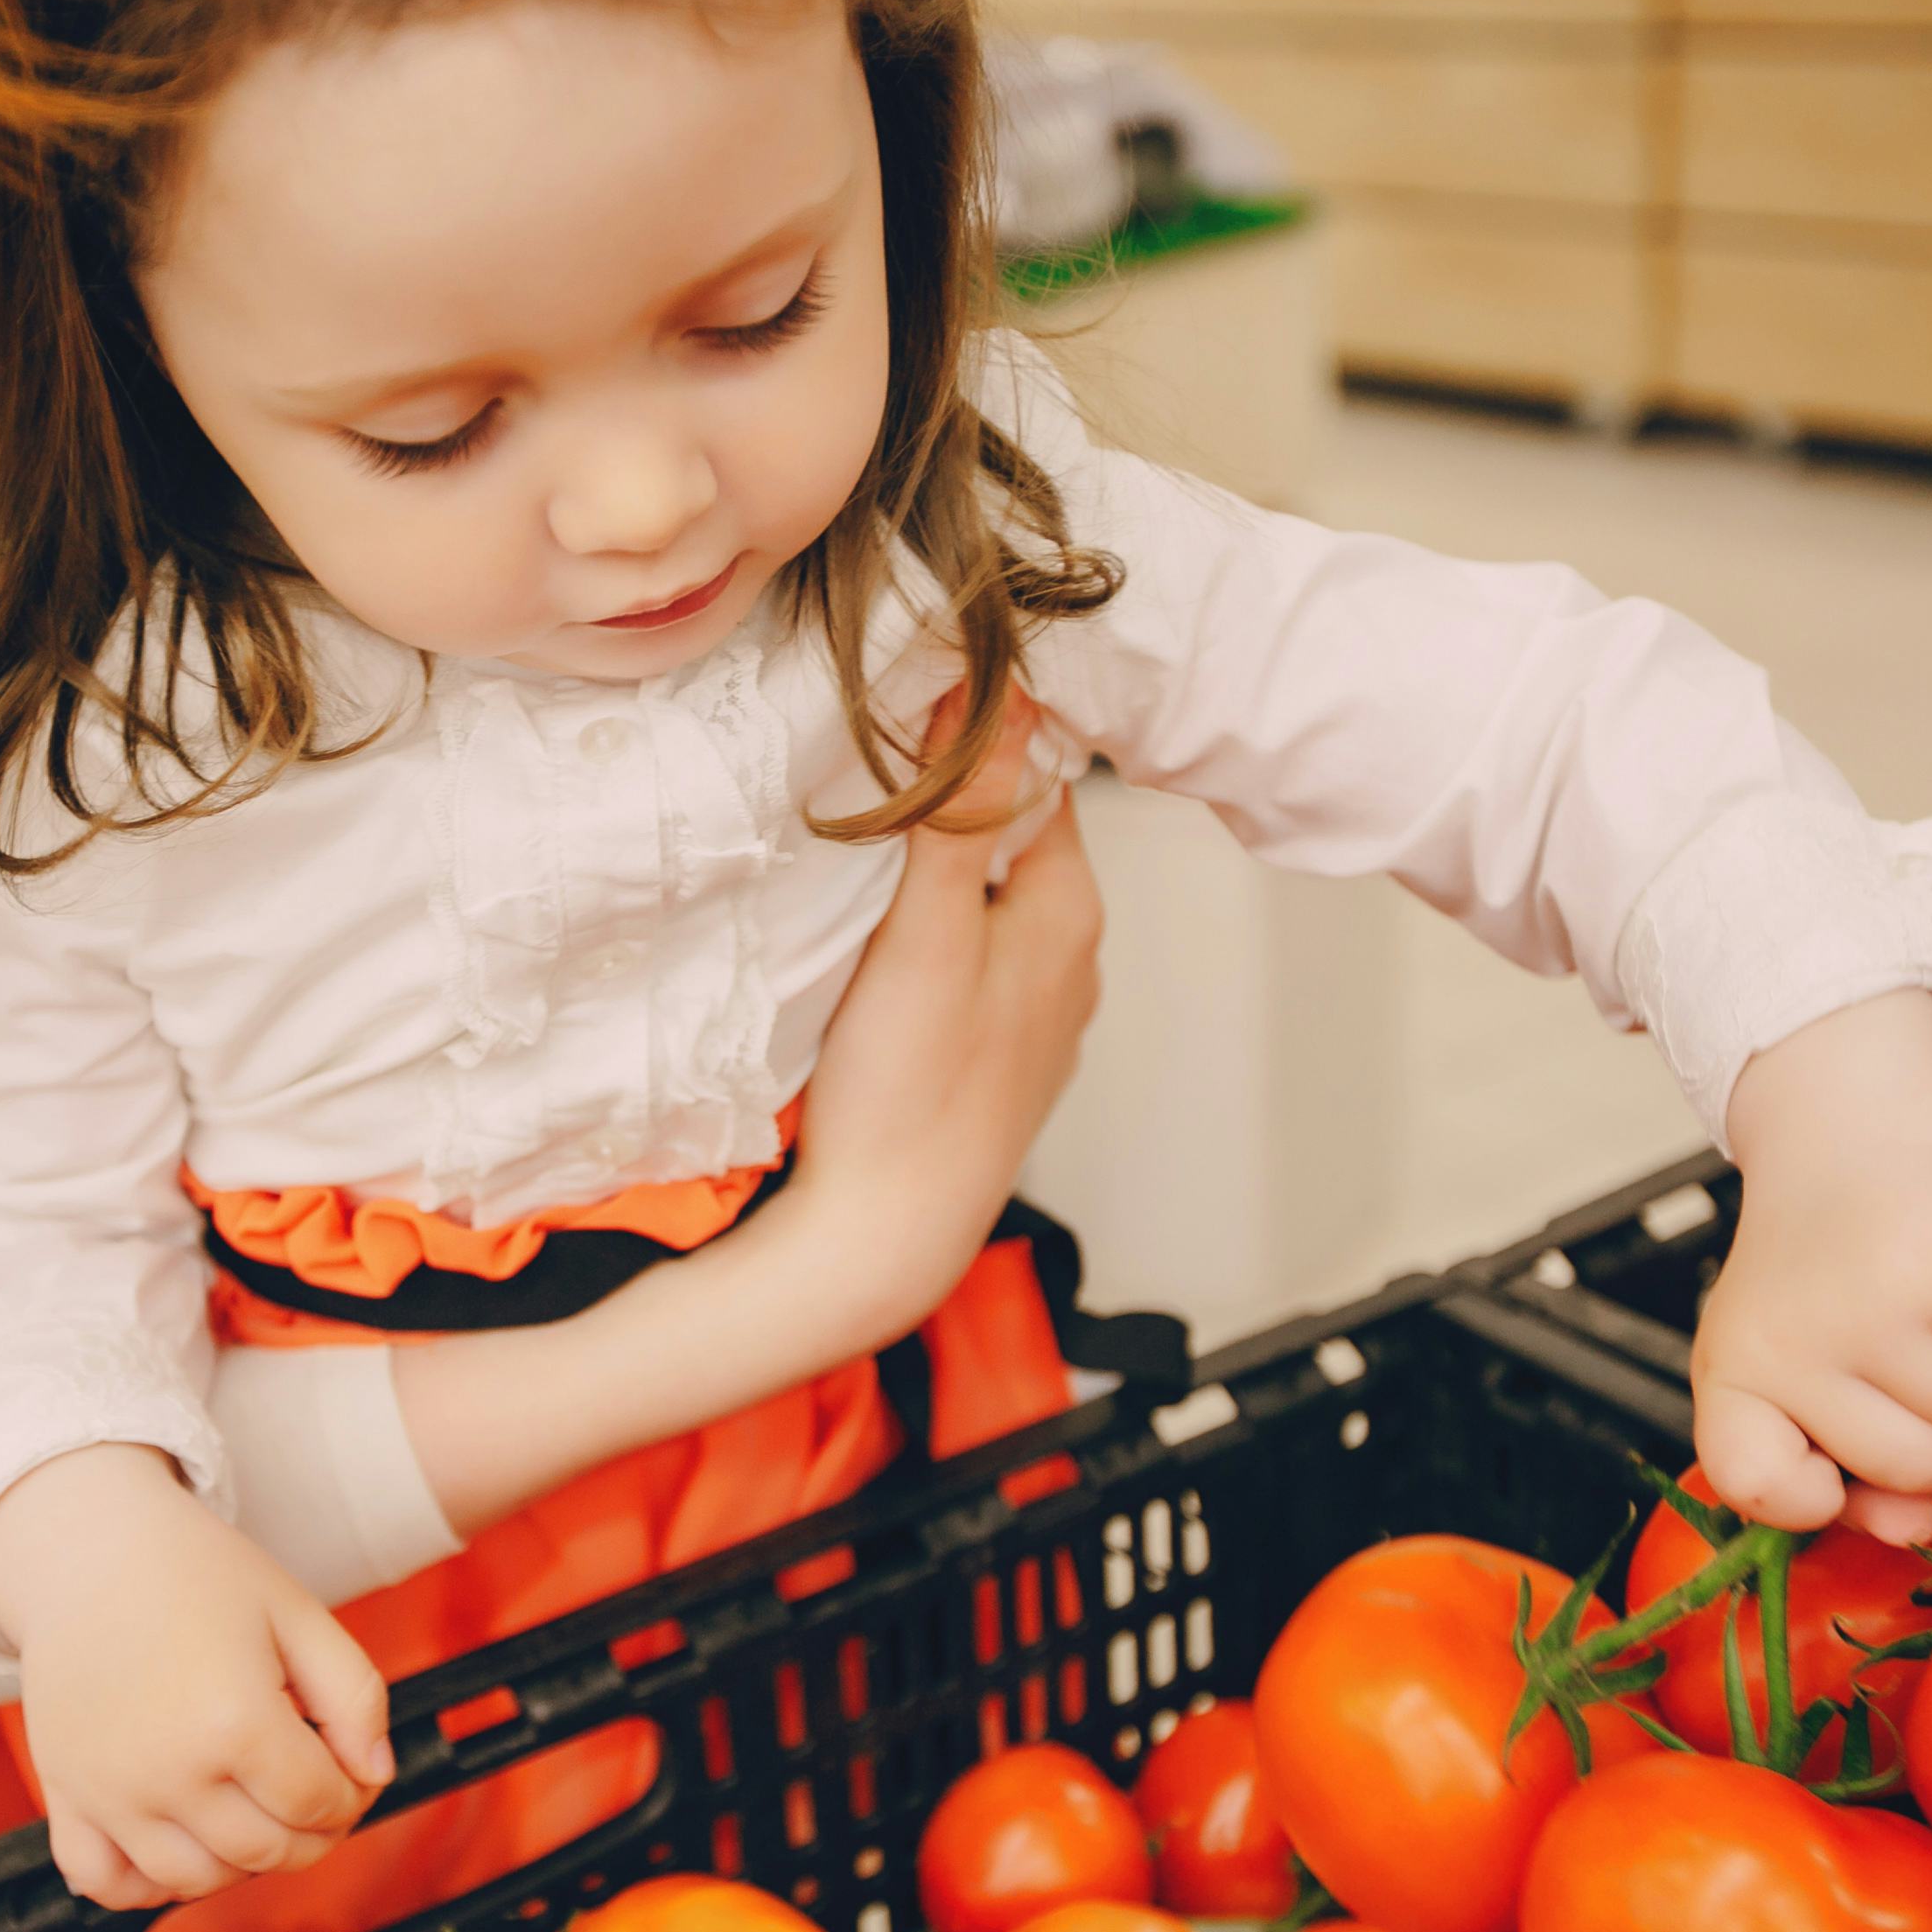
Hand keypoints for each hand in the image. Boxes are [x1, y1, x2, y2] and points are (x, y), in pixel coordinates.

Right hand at [0, 1444, 395, 1906]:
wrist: (89, 1547)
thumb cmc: (197, 1574)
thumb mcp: (299, 1615)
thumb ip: (357, 1697)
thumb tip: (374, 1773)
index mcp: (235, 1721)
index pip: (319, 1805)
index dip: (352, 1795)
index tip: (350, 1769)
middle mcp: (167, 1771)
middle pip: (268, 1852)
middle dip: (313, 1832)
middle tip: (315, 1791)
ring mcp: (109, 1791)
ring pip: (197, 1880)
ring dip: (244, 1863)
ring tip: (256, 1811)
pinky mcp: (64, 1794)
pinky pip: (103, 1882)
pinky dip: (146, 1884)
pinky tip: (181, 1844)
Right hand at [768, 689, 1104, 1345]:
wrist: (883, 1240)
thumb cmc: (906, 1093)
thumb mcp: (924, 933)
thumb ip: (959, 812)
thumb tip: (992, 691)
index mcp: (1068, 912)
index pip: (1037, 775)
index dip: (971, 734)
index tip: (898, 709)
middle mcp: (1071, 959)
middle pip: (1010, 836)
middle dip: (947, 803)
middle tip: (860, 774)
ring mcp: (1036, 1014)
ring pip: (986, 903)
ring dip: (934, 874)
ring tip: (860, 858)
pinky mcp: (993, 1058)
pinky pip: (968, 963)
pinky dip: (929, 938)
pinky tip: (874, 950)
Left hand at [1699, 993, 1931, 1541]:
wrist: (1844, 1143)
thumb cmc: (1825, 1279)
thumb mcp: (1795, 1373)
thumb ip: (1841, 1472)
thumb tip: (1914, 1532)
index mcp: (1731, 1379)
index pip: (1758, 1490)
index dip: (1822, 1500)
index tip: (1841, 1464)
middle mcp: (1786, 1348)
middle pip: (1915, 1471)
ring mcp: (1862, 1309)